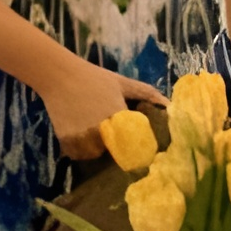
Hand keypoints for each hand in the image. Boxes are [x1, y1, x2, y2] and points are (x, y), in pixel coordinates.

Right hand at [42, 60, 167, 159]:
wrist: (59, 75)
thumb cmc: (94, 78)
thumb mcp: (122, 83)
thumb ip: (146, 93)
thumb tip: (170, 105)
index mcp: (119, 116)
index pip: (134, 143)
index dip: (135, 146)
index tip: (135, 145)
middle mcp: (102, 129)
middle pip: (115, 151)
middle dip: (116, 146)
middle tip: (112, 135)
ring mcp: (83, 136)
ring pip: (96, 155)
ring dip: (97, 149)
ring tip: (96, 135)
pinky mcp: (67, 140)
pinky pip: (79, 155)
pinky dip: (81, 150)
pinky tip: (82, 136)